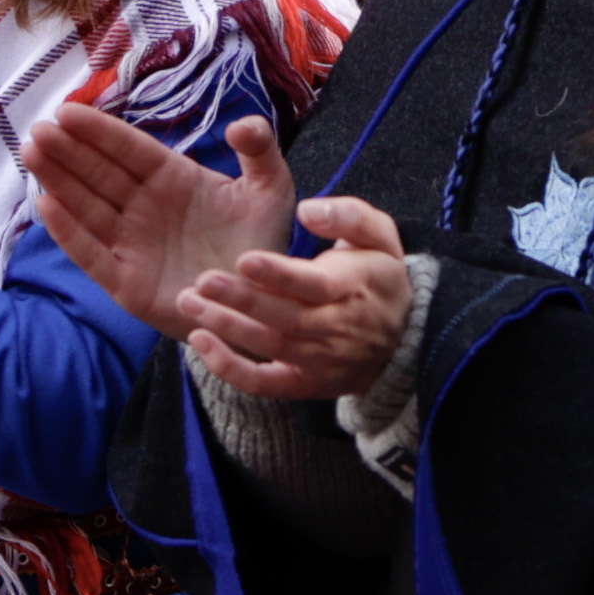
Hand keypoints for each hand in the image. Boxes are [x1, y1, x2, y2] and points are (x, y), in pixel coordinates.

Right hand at [24, 106, 304, 332]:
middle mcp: (144, 208)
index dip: (98, 131)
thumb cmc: (262, 244)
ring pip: (87, 207)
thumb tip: (240, 123)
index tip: (67, 111)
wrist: (265, 305)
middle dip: (68, 151)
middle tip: (38, 129)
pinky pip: (92, 254)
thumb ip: (260, 151)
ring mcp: (132, 245)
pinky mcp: (126, 282)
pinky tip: (47, 206)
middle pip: (98, 174)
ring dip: (58, 182)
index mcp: (172, 179)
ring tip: (32, 153)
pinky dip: (69, 233)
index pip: (128, 149)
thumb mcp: (271, 191)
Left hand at [165, 192, 413, 401]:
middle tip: (203, 280)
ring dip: (226, 327)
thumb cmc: (379, 277)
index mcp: (352, 287)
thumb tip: (308, 210)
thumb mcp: (382, 236)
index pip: (313, 284)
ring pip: (268, 346)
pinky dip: (228, 368)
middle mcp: (334, 327)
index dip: (279, 274)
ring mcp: (317, 360)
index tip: (244, 259)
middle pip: (284, 317)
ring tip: (189, 302)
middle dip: (242, 300)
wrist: (404, 340)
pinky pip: (262, 384)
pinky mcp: (301, 383)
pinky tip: (199, 342)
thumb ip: (349, 216)